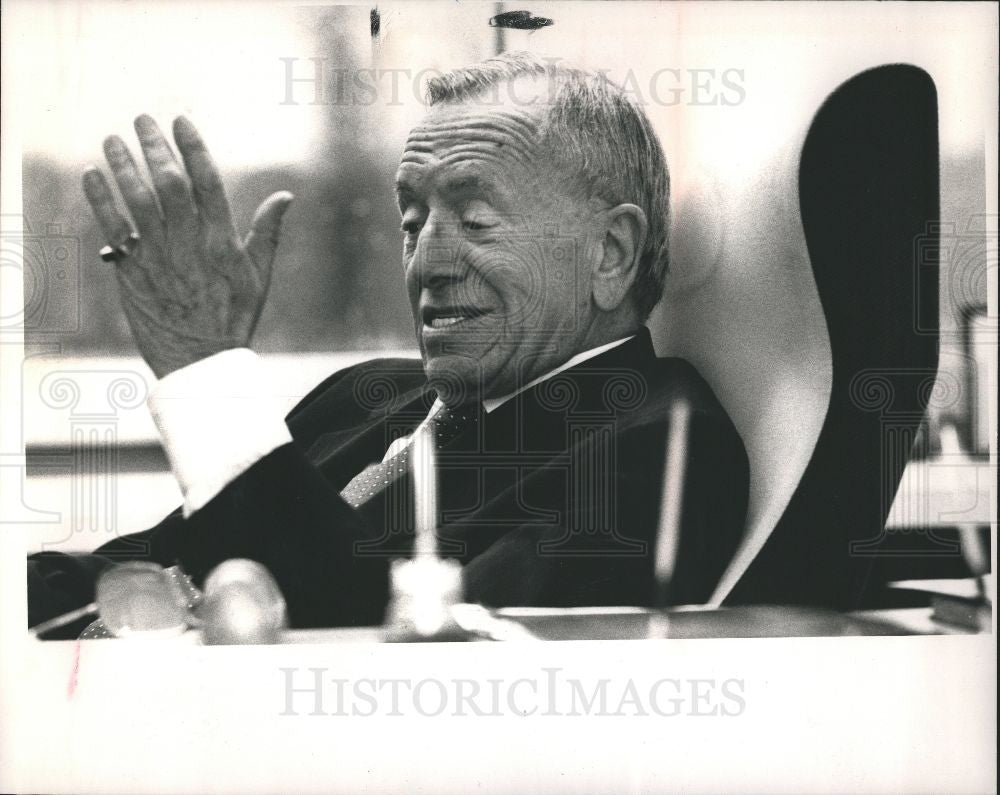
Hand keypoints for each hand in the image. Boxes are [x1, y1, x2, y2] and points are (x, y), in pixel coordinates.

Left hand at [82, 115, 292, 378]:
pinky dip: (100, 200)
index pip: (207, 182)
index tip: (181, 121)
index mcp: (222, 242)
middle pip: (169, 184)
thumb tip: (286, 196)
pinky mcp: (133, 272)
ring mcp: (159, 258)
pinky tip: (93, 175)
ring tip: (113, 140)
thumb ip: (268, 233)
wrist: (200, 362)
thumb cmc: (233, 319)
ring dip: (123, 166)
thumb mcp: (260, 277)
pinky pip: (113, 229)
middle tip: (142, 121)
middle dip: (154, 147)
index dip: (193, 148)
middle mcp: (189, 245)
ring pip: (137, 201)